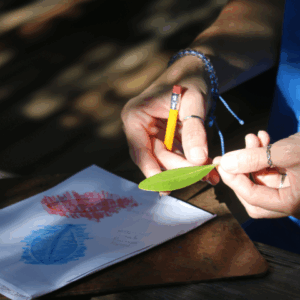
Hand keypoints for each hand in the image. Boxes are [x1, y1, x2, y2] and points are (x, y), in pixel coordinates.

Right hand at [121, 55, 219, 184]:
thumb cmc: (190, 81)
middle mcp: (139, 128)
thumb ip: (194, 130)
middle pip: (155, 157)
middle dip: (179, 169)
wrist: (195, 72)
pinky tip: (206, 168)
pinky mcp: (164, 138)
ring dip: (187, 169)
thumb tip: (198, 160)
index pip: (139, 148)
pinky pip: (175, 154)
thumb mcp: (193, 102)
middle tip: (202, 176)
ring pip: (166, 159)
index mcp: (135, 116)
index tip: (163, 185)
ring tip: (210, 175)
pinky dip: (190, 162)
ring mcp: (152, 134)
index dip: (150, 168)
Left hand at [213, 131, 299, 218]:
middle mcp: (293, 203)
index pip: (253, 199)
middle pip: (254, 196)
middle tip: (231, 154)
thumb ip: (253, 159)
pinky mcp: (294, 179)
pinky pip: (272, 172)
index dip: (234, 180)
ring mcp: (293, 192)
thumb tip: (224, 163)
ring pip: (262, 181)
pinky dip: (264, 157)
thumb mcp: (287, 152)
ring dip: (252, 160)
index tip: (221, 163)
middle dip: (241, 172)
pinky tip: (262, 139)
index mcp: (293, 204)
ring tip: (252, 138)